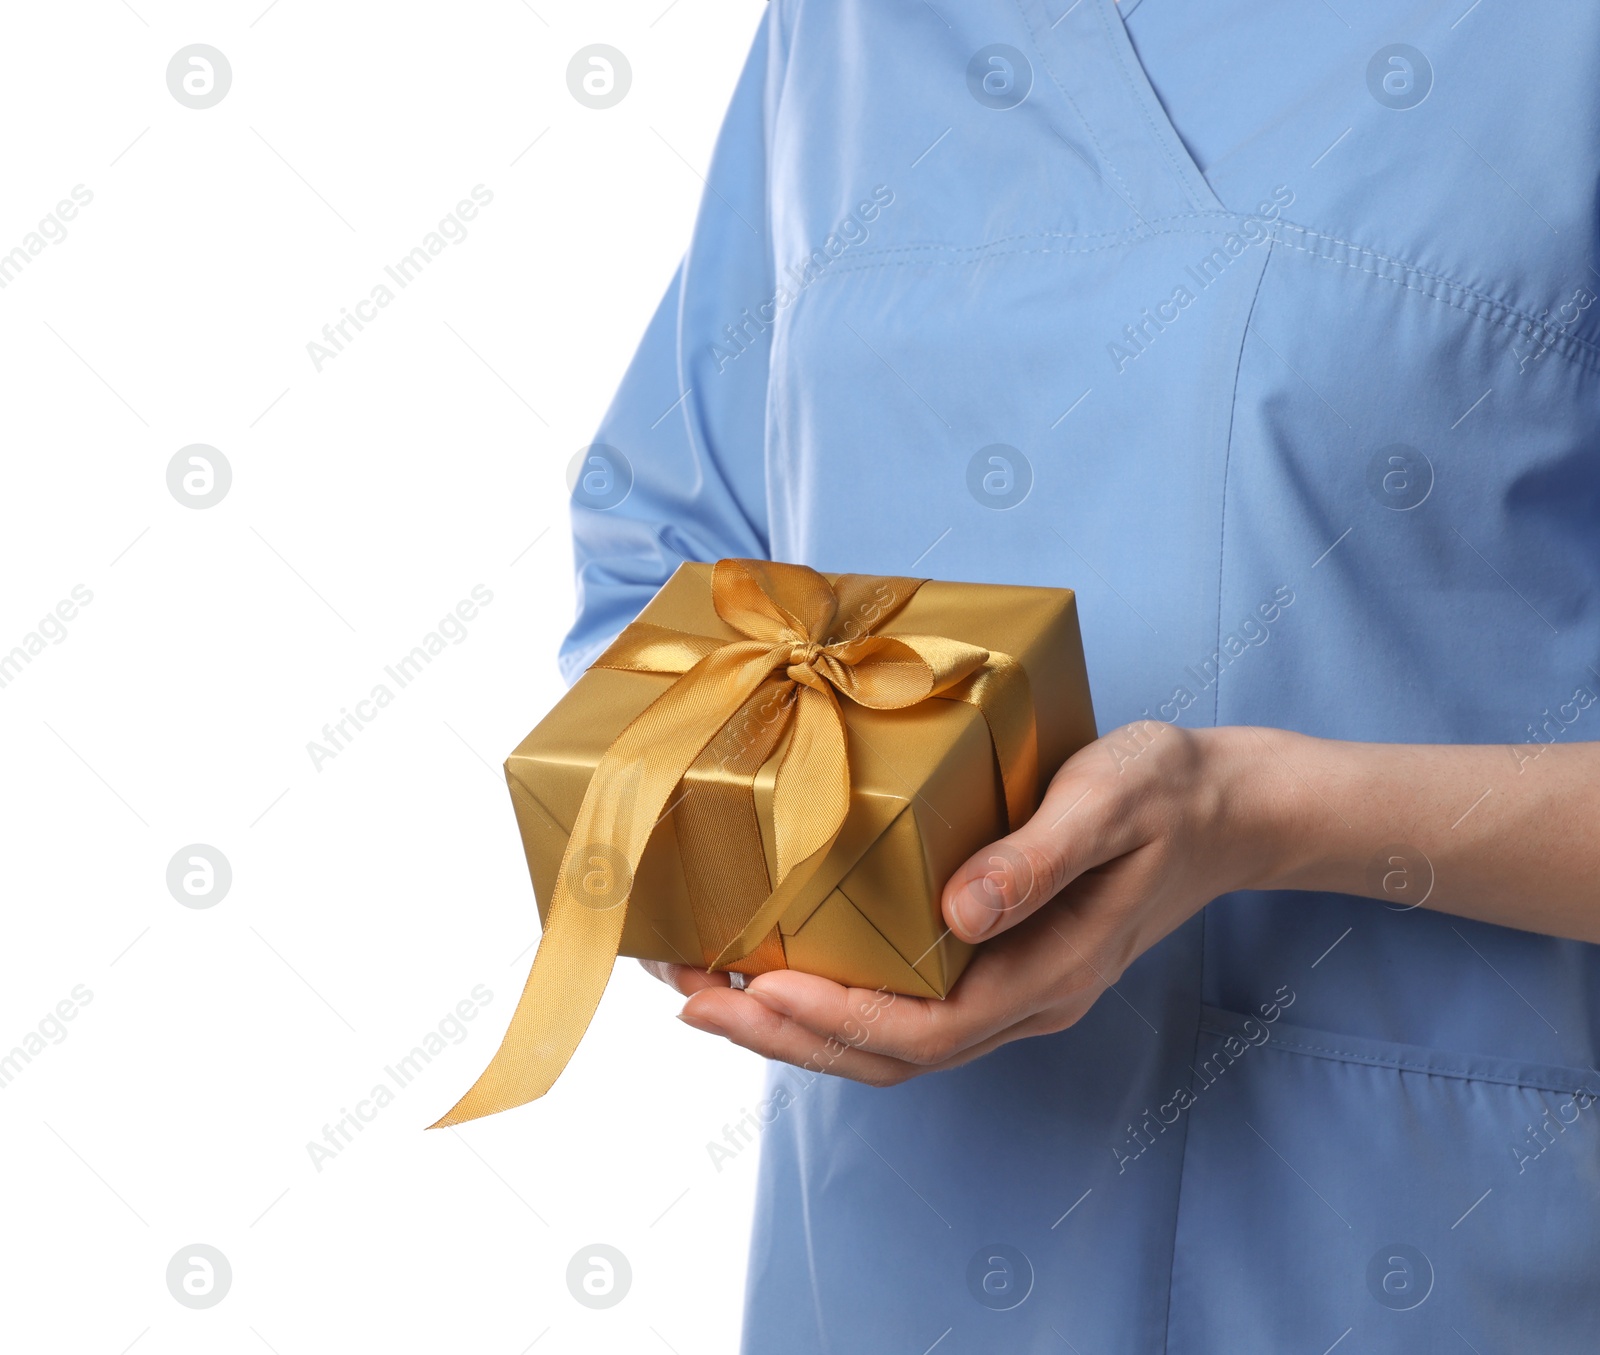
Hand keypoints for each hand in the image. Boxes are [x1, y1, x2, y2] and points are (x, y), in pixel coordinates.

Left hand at [655, 721, 1284, 1084]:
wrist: (1226, 809)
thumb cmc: (1170, 793)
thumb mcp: (1112, 801)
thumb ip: (1039, 857)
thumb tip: (957, 912)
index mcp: (1051, 970)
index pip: (926, 1031)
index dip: (835, 1020)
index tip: (754, 988)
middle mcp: (1024, 999)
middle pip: (888, 1057)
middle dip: (782, 1036)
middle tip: (687, 999)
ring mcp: (1011, 989)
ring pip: (888, 1044)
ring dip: (793, 1028)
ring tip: (704, 992)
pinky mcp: (997, 963)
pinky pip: (903, 1009)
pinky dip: (831, 1002)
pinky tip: (780, 968)